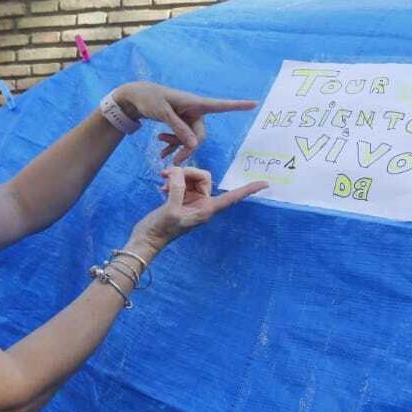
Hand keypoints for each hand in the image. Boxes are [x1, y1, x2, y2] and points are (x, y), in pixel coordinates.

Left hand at [111, 82, 258, 164]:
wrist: (136, 97)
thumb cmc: (150, 99)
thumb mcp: (163, 113)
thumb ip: (179, 128)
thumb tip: (195, 145)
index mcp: (195, 103)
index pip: (221, 105)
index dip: (238, 105)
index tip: (255, 103)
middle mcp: (195, 111)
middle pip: (200, 135)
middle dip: (188, 148)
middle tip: (175, 162)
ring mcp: (187, 118)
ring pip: (189, 140)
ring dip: (177, 147)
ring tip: (162, 154)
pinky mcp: (179, 123)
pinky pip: (181, 139)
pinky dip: (172, 146)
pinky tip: (162, 153)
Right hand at [130, 167, 268, 252]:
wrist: (145, 239)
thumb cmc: (160, 230)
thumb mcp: (170, 209)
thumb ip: (177, 188)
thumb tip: (179, 172)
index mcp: (206, 210)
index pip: (232, 198)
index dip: (248, 190)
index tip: (266, 184)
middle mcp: (202, 204)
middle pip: (204, 177)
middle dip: (187, 172)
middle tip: (168, 175)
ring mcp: (191, 200)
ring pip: (191, 176)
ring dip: (177, 175)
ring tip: (162, 179)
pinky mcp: (180, 198)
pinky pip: (182, 181)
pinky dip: (172, 179)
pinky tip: (162, 184)